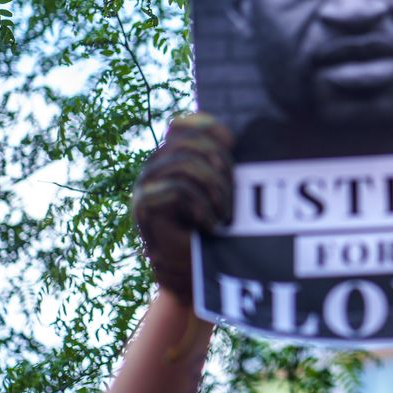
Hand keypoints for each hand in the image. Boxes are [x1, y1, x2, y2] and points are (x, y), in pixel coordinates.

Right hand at [132, 114, 233, 303]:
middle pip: (188, 142)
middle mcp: (155, 165)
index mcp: (172, 155)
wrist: (193, 268)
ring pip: (184, 164)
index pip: (184, 124)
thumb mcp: (224, 185)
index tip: (235, 146)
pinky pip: (179, 190)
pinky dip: (202, 208)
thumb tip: (247, 129)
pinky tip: (211, 226)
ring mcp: (146, 185)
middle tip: (234, 195)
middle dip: (220, 164)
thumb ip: (224, 159)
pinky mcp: (144, 206)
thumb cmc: (214, 224)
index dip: (211, 129)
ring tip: (225, 214)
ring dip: (214, 188)